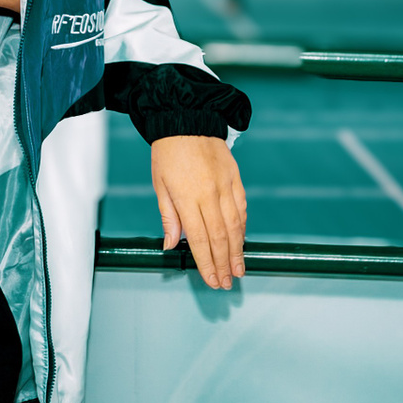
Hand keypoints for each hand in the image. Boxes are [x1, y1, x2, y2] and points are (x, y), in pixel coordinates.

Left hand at [151, 134, 246, 289]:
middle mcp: (209, 194)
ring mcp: (226, 186)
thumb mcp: (159, 185)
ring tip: (238, 270)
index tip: (211, 280)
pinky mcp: (236, 178)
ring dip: (237, 251)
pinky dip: (243, 227)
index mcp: (187, 197)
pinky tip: (241, 242)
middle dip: (224, 264)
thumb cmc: (167, 152)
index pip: (198, 239)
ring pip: (235, 226)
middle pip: (220, 237)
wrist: (187, 119)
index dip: (206, 263)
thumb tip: (170, 245)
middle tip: (227, 283)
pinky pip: (242, 208)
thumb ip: (169, 217)